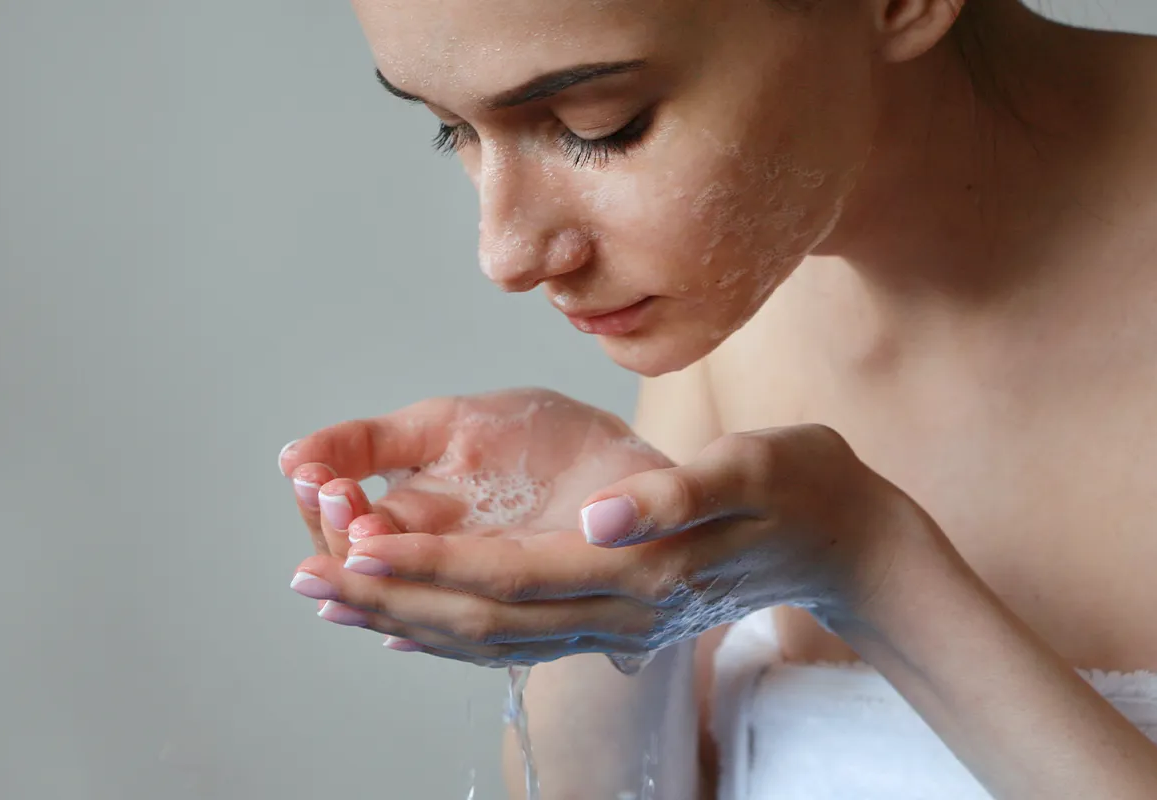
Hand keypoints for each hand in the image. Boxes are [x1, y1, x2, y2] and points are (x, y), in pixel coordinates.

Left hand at [287, 419, 919, 665]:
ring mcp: (617, 628)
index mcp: (640, 570)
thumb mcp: (754, 470)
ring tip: (334, 604)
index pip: (511, 576)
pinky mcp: (617, 621)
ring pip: (493, 638)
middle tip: (309, 583)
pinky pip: (521, 639)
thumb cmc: (801, 490)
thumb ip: (674, 495)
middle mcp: (619, 613)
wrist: (846, 543)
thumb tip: (599, 519)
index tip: (353, 548)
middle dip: (392, 600)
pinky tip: (411, 628)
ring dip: (409, 622)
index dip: (429, 564)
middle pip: (485, 619)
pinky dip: (457, 636)